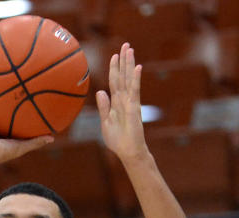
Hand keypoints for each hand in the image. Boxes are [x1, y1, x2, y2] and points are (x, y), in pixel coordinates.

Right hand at [0, 108, 52, 167]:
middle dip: (4, 108)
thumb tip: (52, 138)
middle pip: (0, 117)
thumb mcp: (22, 147)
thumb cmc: (2, 153)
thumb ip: (35, 142)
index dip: (18, 116)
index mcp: (4, 137)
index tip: (26, 105)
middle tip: (12, 93)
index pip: (13, 125)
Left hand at [96, 43, 148, 163]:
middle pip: (123, 76)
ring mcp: (130, 102)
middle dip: (124, 60)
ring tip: (130, 49)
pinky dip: (135, 79)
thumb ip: (104, 107)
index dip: (115, 68)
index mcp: (117, 102)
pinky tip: (137, 67)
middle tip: (126, 44)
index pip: (115, 81)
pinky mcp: (134, 107)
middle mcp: (124, 99)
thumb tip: (100, 91)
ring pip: (129, 79)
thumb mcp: (105, 122)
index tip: (115, 55)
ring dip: (129, 64)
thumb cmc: (118, 140)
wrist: (128, 151)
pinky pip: (135, 90)